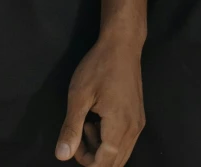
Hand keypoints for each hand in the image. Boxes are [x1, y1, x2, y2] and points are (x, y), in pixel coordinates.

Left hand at [56, 29, 144, 164]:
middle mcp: (134, 130)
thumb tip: (62, 156)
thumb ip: (71, 128)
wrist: (123, 44)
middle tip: (78, 134)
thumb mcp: (79, 96)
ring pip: (122, 155)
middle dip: (93, 158)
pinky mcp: (138, 118)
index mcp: (119, 126)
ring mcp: (138, 124)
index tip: (73, 143)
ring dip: (101, 150)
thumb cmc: (99, 66)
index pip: (105, 163)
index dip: (86, 161)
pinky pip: (126, 143)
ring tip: (87, 125)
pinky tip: (98, 121)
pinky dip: (110, 142)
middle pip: (115, 163)